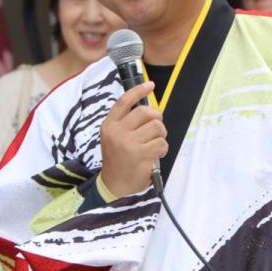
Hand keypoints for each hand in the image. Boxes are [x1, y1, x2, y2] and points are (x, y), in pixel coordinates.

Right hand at [100, 82, 167, 197]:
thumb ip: (126, 123)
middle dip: (156, 118)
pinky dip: (162, 149)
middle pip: (145, 112)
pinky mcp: (141, 155)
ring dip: (161, 135)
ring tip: (155, 144)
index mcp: (109, 125)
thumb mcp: (114, 138)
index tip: (150, 85)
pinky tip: (155, 155)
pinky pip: (161, 143)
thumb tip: (149, 109)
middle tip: (157, 128)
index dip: (138, 91)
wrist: (114, 185)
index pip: (124, 101)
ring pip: (156, 127)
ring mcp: (129, 144)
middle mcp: (117, 132)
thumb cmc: (118, 160)